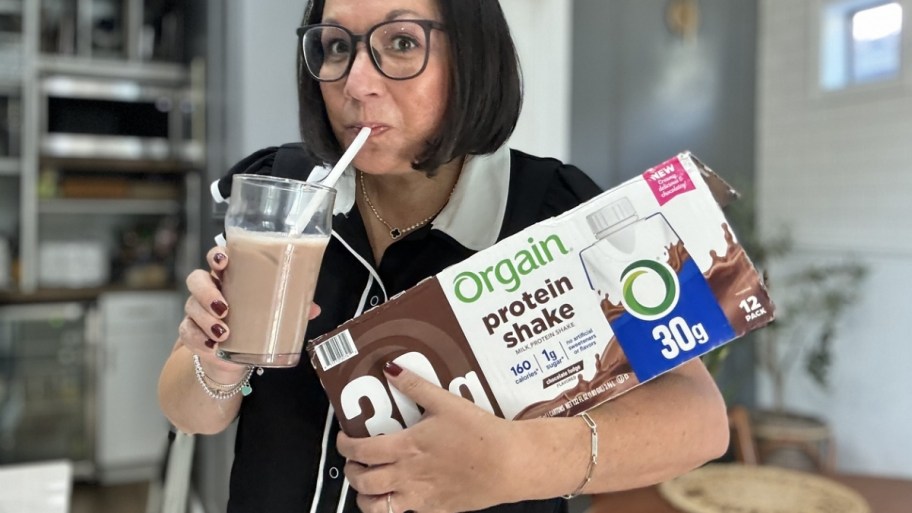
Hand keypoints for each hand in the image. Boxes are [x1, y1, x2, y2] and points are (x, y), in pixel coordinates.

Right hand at [179, 246, 320, 381]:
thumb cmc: (253, 325)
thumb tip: (313, 309)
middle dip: (207, 292)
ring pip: (191, 307)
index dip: (216, 255)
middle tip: (224, 307)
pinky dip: (198, 340)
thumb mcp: (272, 314)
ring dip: (205, 320)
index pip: (217, 258)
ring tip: (223, 333)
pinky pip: (187, 333)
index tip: (224, 261)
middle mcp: (210, 290)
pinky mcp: (191, 333)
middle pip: (196, 279)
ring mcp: (197, 311)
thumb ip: (291, 308)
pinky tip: (211, 346)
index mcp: (230, 278)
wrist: (234, 358)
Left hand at [337, 363, 520, 512]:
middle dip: (351, 472)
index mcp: (406, 448)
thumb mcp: (446, 402)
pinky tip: (400, 494)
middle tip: (355, 460)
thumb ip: (414, 385)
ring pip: (375, 508)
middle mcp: (407, 476)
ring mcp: (420, 498)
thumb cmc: (480, 433)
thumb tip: (390, 369)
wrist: (509, 464)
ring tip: (370, 483)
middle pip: (362, 482)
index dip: (345, 446)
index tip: (344, 438)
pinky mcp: (435, 510)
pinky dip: (393, 507)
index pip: (360, 451)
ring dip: (365, 496)